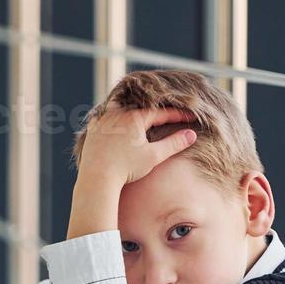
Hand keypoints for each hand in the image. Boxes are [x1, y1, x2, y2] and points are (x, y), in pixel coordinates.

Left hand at [75, 103, 198, 188]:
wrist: (97, 177)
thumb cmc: (126, 168)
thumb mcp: (154, 156)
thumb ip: (173, 144)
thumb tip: (191, 135)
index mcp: (135, 117)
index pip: (161, 113)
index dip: (177, 115)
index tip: (190, 117)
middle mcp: (118, 114)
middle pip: (140, 106)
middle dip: (154, 108)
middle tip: (167, 109)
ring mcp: (104, 120)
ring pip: (119, 106)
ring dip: (130, 107)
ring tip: (137, 108)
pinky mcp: (93, 130)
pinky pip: (102, 117)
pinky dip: (110, 116)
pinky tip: (111, 118)